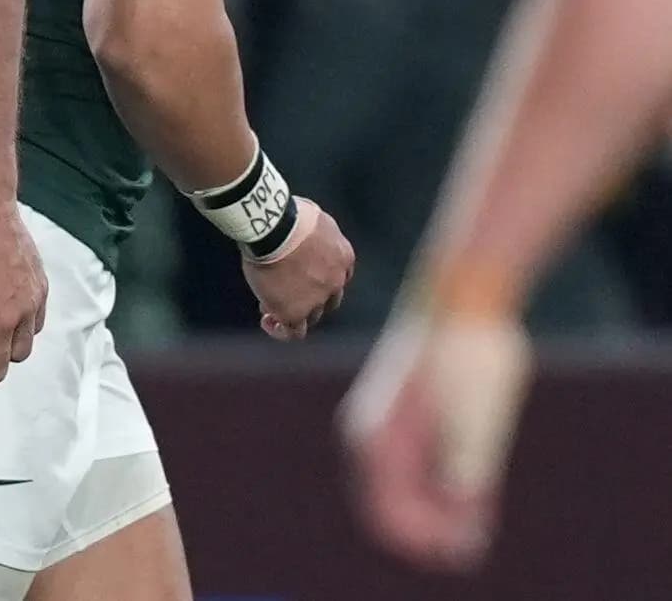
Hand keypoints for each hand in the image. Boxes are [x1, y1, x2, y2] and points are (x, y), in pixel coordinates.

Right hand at [242, 198, 353, 338]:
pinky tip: (268, 321)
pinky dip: (282, 330)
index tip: (302, 274)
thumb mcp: (315, 216)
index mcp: (344, 258)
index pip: (340, 276)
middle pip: (328, 299)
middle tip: (285, 289)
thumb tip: (305, 225)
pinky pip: (293, 331)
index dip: (321, 278)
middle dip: (309, 297)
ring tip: (271, 304)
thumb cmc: (289, 215)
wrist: (275, 229)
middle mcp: (336, 282)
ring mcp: (316, 299)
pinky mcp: (294, 311)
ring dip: (294, 311)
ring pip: (311, 316)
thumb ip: (316, 230)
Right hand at [340, 308, 531, 571]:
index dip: (424, 544)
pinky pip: (412, 465)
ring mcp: (383, 423)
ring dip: (437, 512)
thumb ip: (466, 484)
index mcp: (375, 440)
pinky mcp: (403, 413)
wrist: (461, 295)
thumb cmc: (469, 359)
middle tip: (476, 540)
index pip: (387, 517)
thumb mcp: (477, 428)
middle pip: (390, 506)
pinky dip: (440, 487)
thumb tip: (463, 539)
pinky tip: (473, 491)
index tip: (464, 552)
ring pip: (402, 488)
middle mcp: (368, 435)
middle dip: (430, 532)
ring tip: (479, 518)